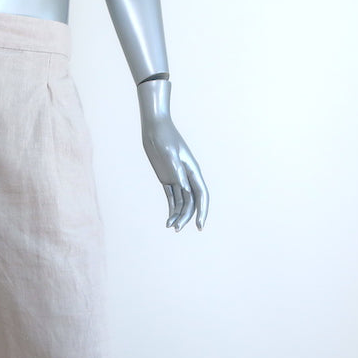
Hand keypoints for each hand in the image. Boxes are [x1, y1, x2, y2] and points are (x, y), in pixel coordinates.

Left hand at [137, 80, 208, 231]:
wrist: (154, 127)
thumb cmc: (163, 136)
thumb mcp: (168, 152)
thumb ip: (176, 169)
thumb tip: (183, 187)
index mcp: (192, 170)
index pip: (201, 195)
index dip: (202, 210)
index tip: (199, 225)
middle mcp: (187, 176)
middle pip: (191, 202)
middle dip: (186, 217)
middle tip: (177, 229)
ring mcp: (177, 178)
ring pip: (182, 202)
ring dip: (178, 215)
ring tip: (171, 227)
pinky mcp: (167, 179)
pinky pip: (172, 198)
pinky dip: (171, 209)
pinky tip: (168, 220)